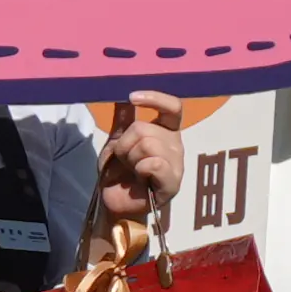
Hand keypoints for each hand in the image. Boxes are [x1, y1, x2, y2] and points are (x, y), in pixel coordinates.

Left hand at [92, 99, 186, 238]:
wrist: (113, 201)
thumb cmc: (118, 171)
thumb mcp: (117, 139)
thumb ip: (124, 116)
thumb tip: (122, 91)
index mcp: (166, 131)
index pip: (173, 107)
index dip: (155, 98)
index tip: (132, 97)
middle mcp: (175, 144)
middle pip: (146, 128)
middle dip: (125, 144)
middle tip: (125, 160)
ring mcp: (176, 164)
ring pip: (148, 145)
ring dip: (129, 158)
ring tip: (131, 170)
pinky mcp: (172, 182)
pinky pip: (155, 163)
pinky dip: (140, 168)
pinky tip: (140, 178)